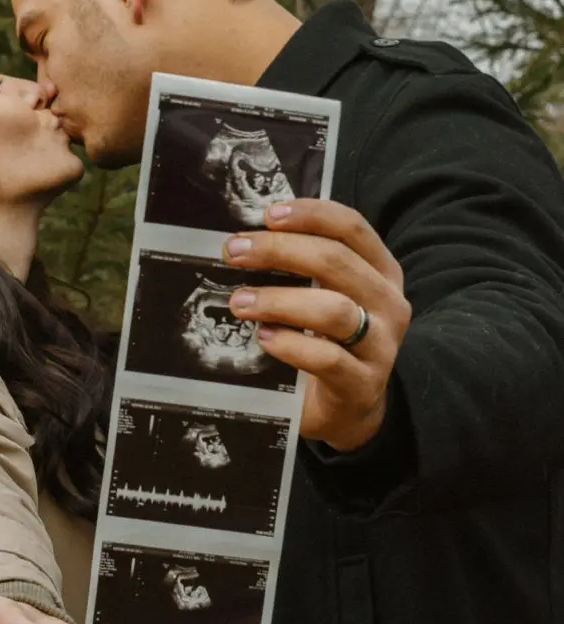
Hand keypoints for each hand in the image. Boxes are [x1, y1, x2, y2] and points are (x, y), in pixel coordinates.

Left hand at [224, 199, 410, 451]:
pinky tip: (262, 338)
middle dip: (279, 251)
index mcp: (382, 271)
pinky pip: (327, 359)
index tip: (268, 214)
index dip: (311, 215)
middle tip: (234, 252)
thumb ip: (302, 268)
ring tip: (239, 302)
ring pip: (333, 310)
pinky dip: (290, 344)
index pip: (352, 228)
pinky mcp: (364, 384)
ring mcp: (382, 346)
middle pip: (336, 262)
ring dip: (279, 301)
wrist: (347, 409)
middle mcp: (389, 303)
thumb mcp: (325, 296)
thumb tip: (246, 238)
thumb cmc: (328, 342)